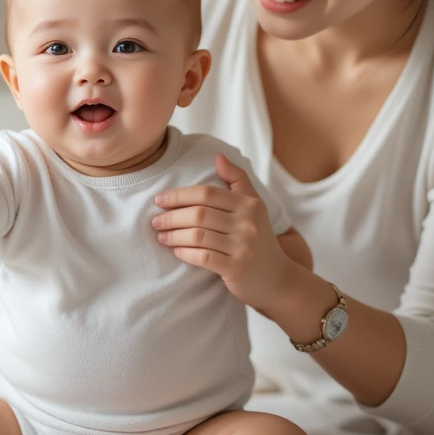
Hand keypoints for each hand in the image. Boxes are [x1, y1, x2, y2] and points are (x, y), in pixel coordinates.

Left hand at [152, 153, 289, 312]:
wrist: (279, 278)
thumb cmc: (259, 238)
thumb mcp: (254, 207)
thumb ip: (237, 180)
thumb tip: (218, 156)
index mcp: (249, 204)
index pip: (207, 193)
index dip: (179, 195)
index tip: (159, 200)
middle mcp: (248, 223)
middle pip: (199, 214)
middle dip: (171, 216)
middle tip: (155, 221)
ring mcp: (243, 247)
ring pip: (198, 236)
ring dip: (173, 235)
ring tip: (161, 236)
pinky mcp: (236, 268)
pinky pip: (203, 257)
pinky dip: (185, 253)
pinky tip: (176, 251)